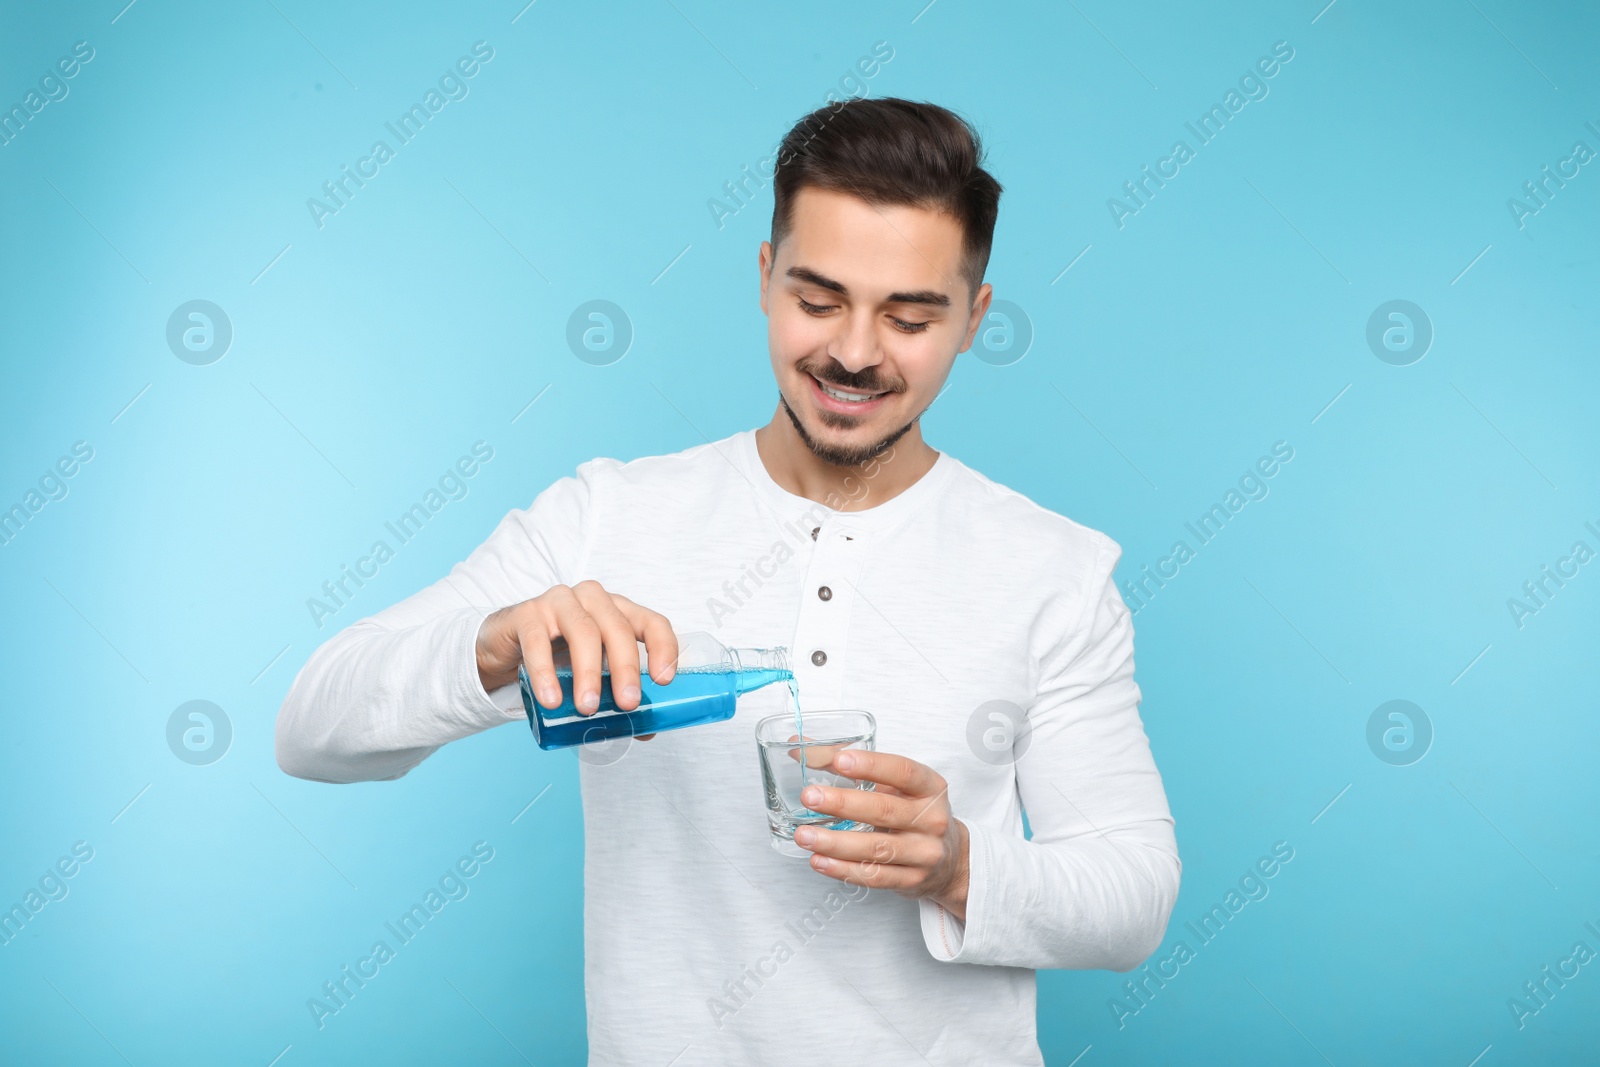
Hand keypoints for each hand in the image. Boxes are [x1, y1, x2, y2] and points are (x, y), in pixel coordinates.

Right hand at [475, 581, 676, 738]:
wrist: (506, 651)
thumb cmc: (557, 659)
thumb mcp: (593, 676)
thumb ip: (616, 697)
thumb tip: (645, 731)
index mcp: (617, 611)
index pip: (651, 622)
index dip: (663, 648)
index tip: (664, 681)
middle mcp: (592, 599)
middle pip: (618, 629)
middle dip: (626, 668)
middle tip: (628, 703)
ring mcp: (559, 602)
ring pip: (583, 632)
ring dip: (589, 673)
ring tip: (588, 708)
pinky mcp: (526, 614)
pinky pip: (538, 641)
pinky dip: (546, 673)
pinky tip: (552, 700)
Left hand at [791, 749, 970, 920]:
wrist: (948, 860)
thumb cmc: (912, 813)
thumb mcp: (893, 786)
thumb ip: (849, 766)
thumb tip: (799, 749)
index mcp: (930, 787)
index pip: (903, 772)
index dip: (871, 765)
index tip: (840, 760)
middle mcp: (932, 819)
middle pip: (885, 810)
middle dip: (843, 804)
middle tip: (809, 797)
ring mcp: (925, 853)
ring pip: (877, 849)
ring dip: (836, 842)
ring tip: (804, 835)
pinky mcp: (912, 881)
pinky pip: (875, 877)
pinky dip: (843, 870)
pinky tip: (819, 861)